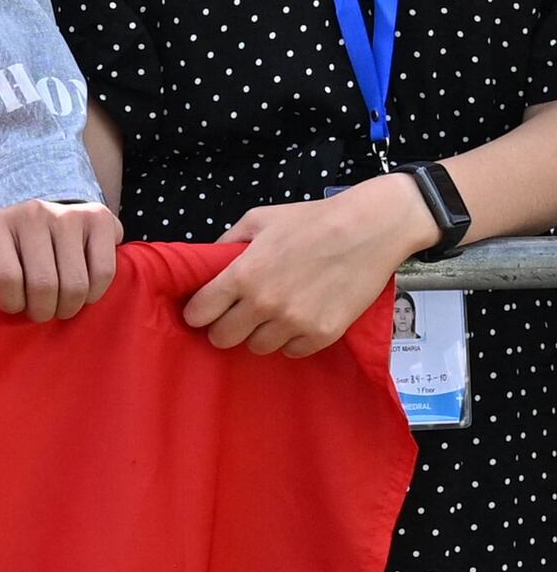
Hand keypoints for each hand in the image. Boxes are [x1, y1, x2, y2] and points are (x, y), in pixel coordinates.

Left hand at [0, 197, 120, 325]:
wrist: (42, 213)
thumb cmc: (7, 248)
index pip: (5, 277)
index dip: (12, 304)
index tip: (14, 307)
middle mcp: (32, 214)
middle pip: (44, 285)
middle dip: (43, 311)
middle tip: (41, 313)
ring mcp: (68, 214)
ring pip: (75, 283)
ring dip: (68, 307)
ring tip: (61, 306)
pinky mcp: (100, 218)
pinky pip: (103, 272)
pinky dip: (94, 293)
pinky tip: (83, 293)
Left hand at [190, 173, 433, 358]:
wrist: (373, 227)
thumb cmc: (314, 219)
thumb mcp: (259, 220)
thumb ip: (227, 244)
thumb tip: (205, 264)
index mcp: (242, 275)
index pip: (197, 314)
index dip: (199, 311)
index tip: (208, 307)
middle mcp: (264, 304)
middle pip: (222, 339)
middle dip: (226, 326)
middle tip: (240, 313)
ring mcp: (294, 322)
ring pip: (257, 347)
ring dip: (261, 332)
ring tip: (277, 311)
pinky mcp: (322, 334)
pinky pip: (292, 351)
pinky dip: (293, 339)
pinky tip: (302, 317)